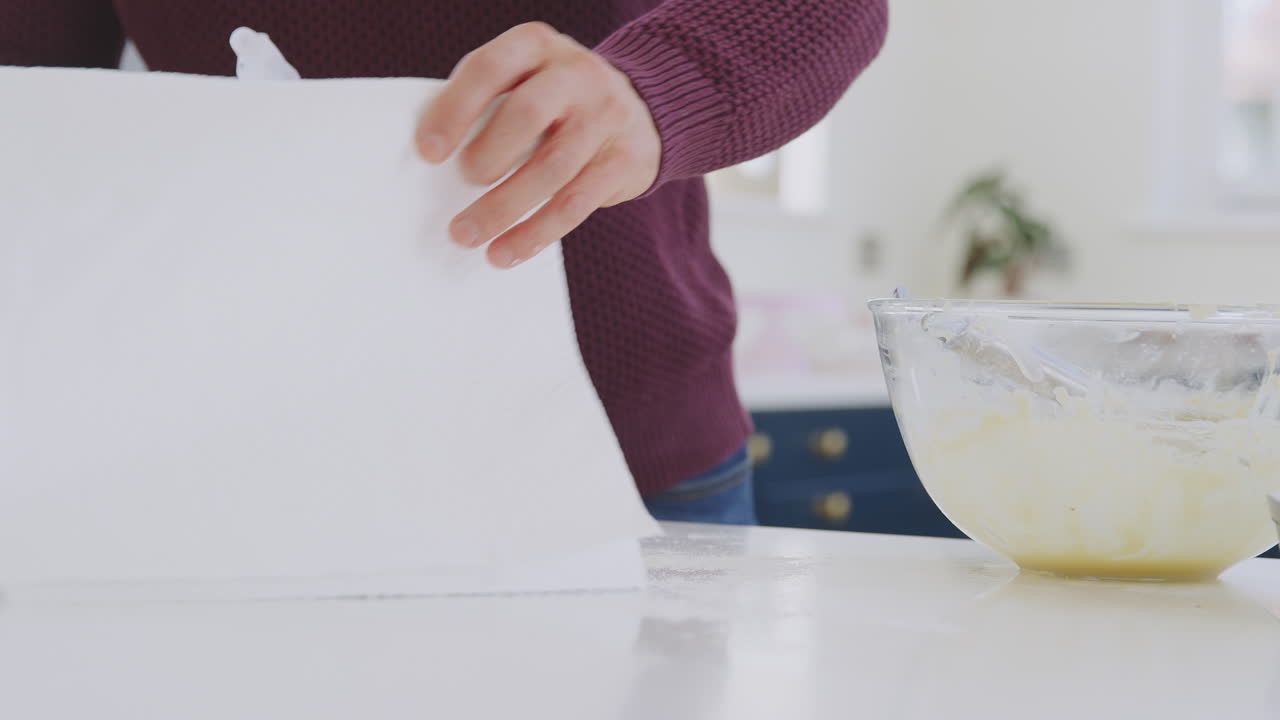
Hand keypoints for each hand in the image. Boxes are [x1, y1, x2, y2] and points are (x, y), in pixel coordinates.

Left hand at [416, 22, 661, 268]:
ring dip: (504, 208)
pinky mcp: (625, 161)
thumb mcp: (526, 80)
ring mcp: (606, 117)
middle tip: (463, 183)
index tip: (429, 151)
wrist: (641, 112)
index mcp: (537, 46)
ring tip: (468, 234)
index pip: (491, 68)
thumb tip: (435, 160)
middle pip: (529, 113)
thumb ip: (489, 104)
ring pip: (552, 168)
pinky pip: (575, 204)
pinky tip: (505, 252)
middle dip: (488, 155)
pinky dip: (535, 233)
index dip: (455, 109)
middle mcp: (577, 74)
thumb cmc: (557, 102)